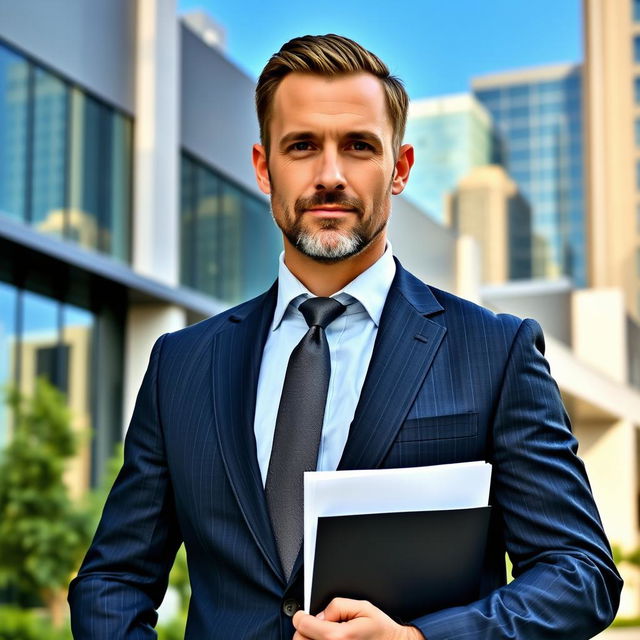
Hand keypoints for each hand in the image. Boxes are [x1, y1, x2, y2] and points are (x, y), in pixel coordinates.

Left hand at [292, 597, 424, 639]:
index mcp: (339, 636)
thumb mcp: (363, 607)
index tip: (302, 615)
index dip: (300, 616)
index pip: (303, 625)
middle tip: (314, 625)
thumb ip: (337, 606)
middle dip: (304, 630)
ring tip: (322, 635)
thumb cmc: (381, 630)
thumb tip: (320, 615)